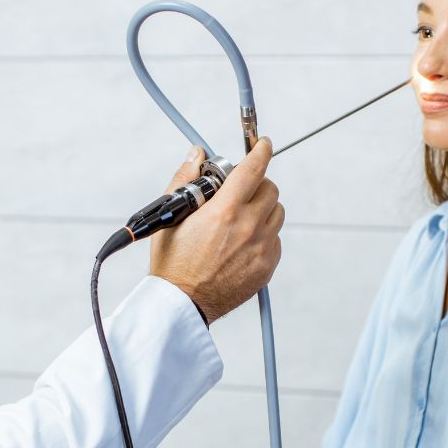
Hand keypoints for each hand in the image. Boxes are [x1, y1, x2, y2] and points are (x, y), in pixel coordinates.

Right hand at [150, 141, 282, 323]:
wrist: (183, 303)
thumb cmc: (173, 263)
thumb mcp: (171, 216)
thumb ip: (185, 179)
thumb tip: (196, 154)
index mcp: (224, 212)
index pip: (253, 169)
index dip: (260, 151)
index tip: (262, 144)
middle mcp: (248, 228)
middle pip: (269, 189)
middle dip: (256, 184)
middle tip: (240, 192)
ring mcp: (261, 248)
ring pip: (276, 213)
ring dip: (262, 209)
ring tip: (240, 220)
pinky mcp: (267, 266)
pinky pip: (275, 239)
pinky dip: (263, 235)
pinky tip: (241, 243)